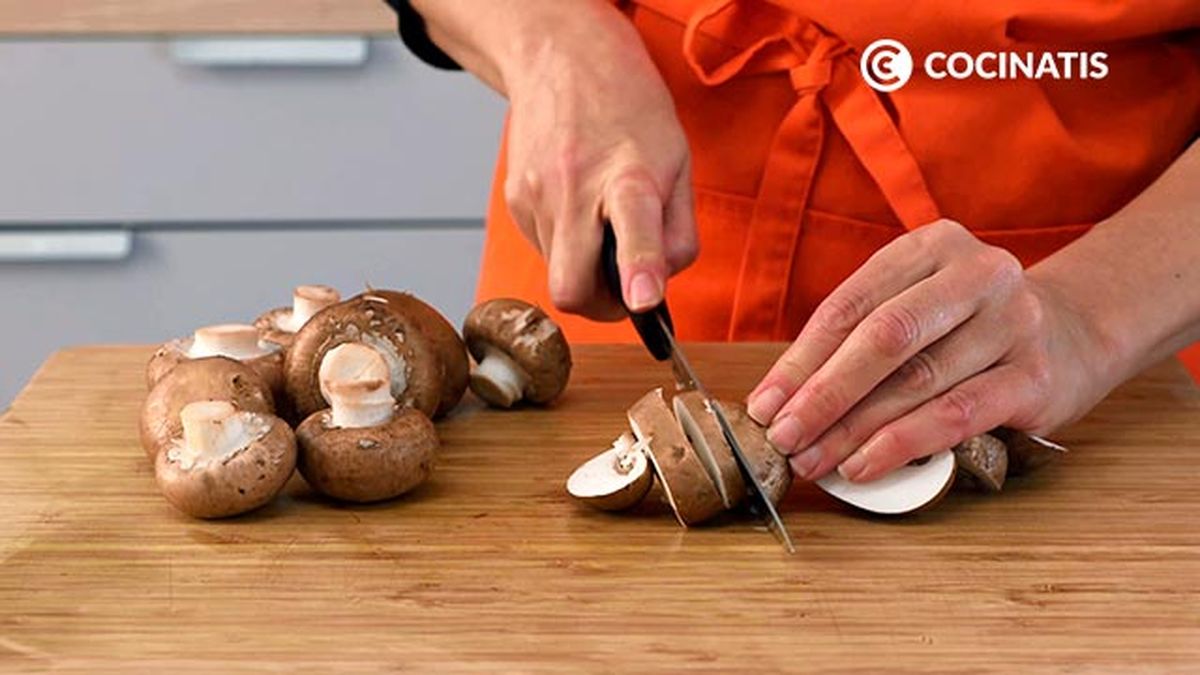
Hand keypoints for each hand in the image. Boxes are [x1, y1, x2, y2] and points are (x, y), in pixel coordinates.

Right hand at [501, 2, 697, 319]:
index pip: (633, 229)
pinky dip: (566, 243)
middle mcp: (575, 189)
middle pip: (570, 286)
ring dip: (583, 266)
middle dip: (598, 306)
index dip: (638, 270)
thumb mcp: (679, 163)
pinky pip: (544, 248)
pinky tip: (577, 204)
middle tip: (621, 289)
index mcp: (628, 174)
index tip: (642, 302)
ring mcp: (536, 197)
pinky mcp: (514, 200)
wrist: (562, 56)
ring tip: (600, 218)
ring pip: (556, 273)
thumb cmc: (629, 108)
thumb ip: (678, 233)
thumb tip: (659, 289)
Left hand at [746, 219, 1112, 482]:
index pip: (849, 305)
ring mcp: (1013, 322)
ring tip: (813, 459)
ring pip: (916, 380)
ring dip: (854, 428)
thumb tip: (781, 401)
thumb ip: (859, 338)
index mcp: (931, 246)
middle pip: (882, 338)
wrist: (1076, 332)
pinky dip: (904, 442)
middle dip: (822, 394)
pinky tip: (865, 464)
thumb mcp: (917, 305)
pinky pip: (957, 413)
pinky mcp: (1037, 376)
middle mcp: (977, 274)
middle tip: (782, 437)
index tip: (764, 405)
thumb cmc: (970, 325)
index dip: (800, 360)